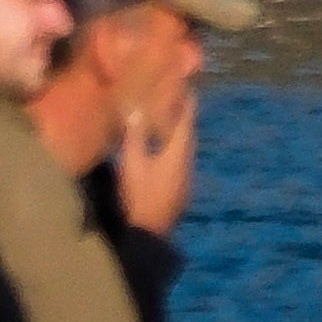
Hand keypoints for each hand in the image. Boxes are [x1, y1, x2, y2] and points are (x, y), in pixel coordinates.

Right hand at [115, 83, 197, 238]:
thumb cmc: (140, 196)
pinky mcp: (180, 190)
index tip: (189, 88)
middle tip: (176, 101)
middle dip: (183, 117)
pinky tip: (163, 152)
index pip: (186, 122)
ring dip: (178, 134)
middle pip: (187, 135)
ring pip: (185, 149)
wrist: (149, 233)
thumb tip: (137, 109)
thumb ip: (136, 136)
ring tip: (168, 122)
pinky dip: (174, 149)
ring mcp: (185, 178)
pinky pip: (180, 161)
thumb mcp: (133, 163)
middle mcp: (187, 163)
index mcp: (179, 152)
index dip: (187, 104)